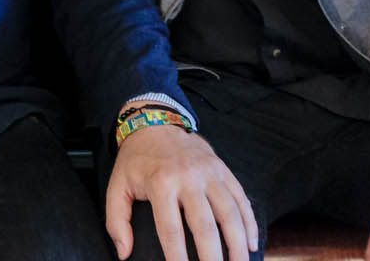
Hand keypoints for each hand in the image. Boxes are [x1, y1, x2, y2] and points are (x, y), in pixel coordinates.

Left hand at [106, 124, 256, 260]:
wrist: (156, 122)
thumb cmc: (136, 160)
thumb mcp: (117, 186)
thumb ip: (116, 221)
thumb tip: (124, 252)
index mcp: (161, 183)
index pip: (171, 229)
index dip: (177, 257)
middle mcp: (188, 177)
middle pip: (204, 225)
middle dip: (212, 257)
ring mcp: (209, 172)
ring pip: (230, 212)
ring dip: (238, 243)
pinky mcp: (223, 169)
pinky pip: (241, 198)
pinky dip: (250, 222)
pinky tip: (252, 243)